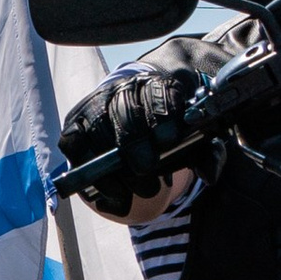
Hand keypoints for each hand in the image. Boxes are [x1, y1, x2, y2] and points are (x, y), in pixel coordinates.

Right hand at [60, 63, 201, 217]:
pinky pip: (71, 141)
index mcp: (158, 84)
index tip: (169, 139)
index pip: (158, 94)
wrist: (142, 101)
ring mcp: (96, 104)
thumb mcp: (194, 134)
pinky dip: (81, 163)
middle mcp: (123, 88)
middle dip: (134, 146)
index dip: (161, 115)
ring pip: (96, 130)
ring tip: (127, 194)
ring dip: (109, 168)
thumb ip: (207, 152)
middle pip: (124, 113)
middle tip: (147, 176)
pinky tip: (101, 186)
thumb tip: (209, 175)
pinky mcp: (76, 121)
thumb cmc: (170, 124)